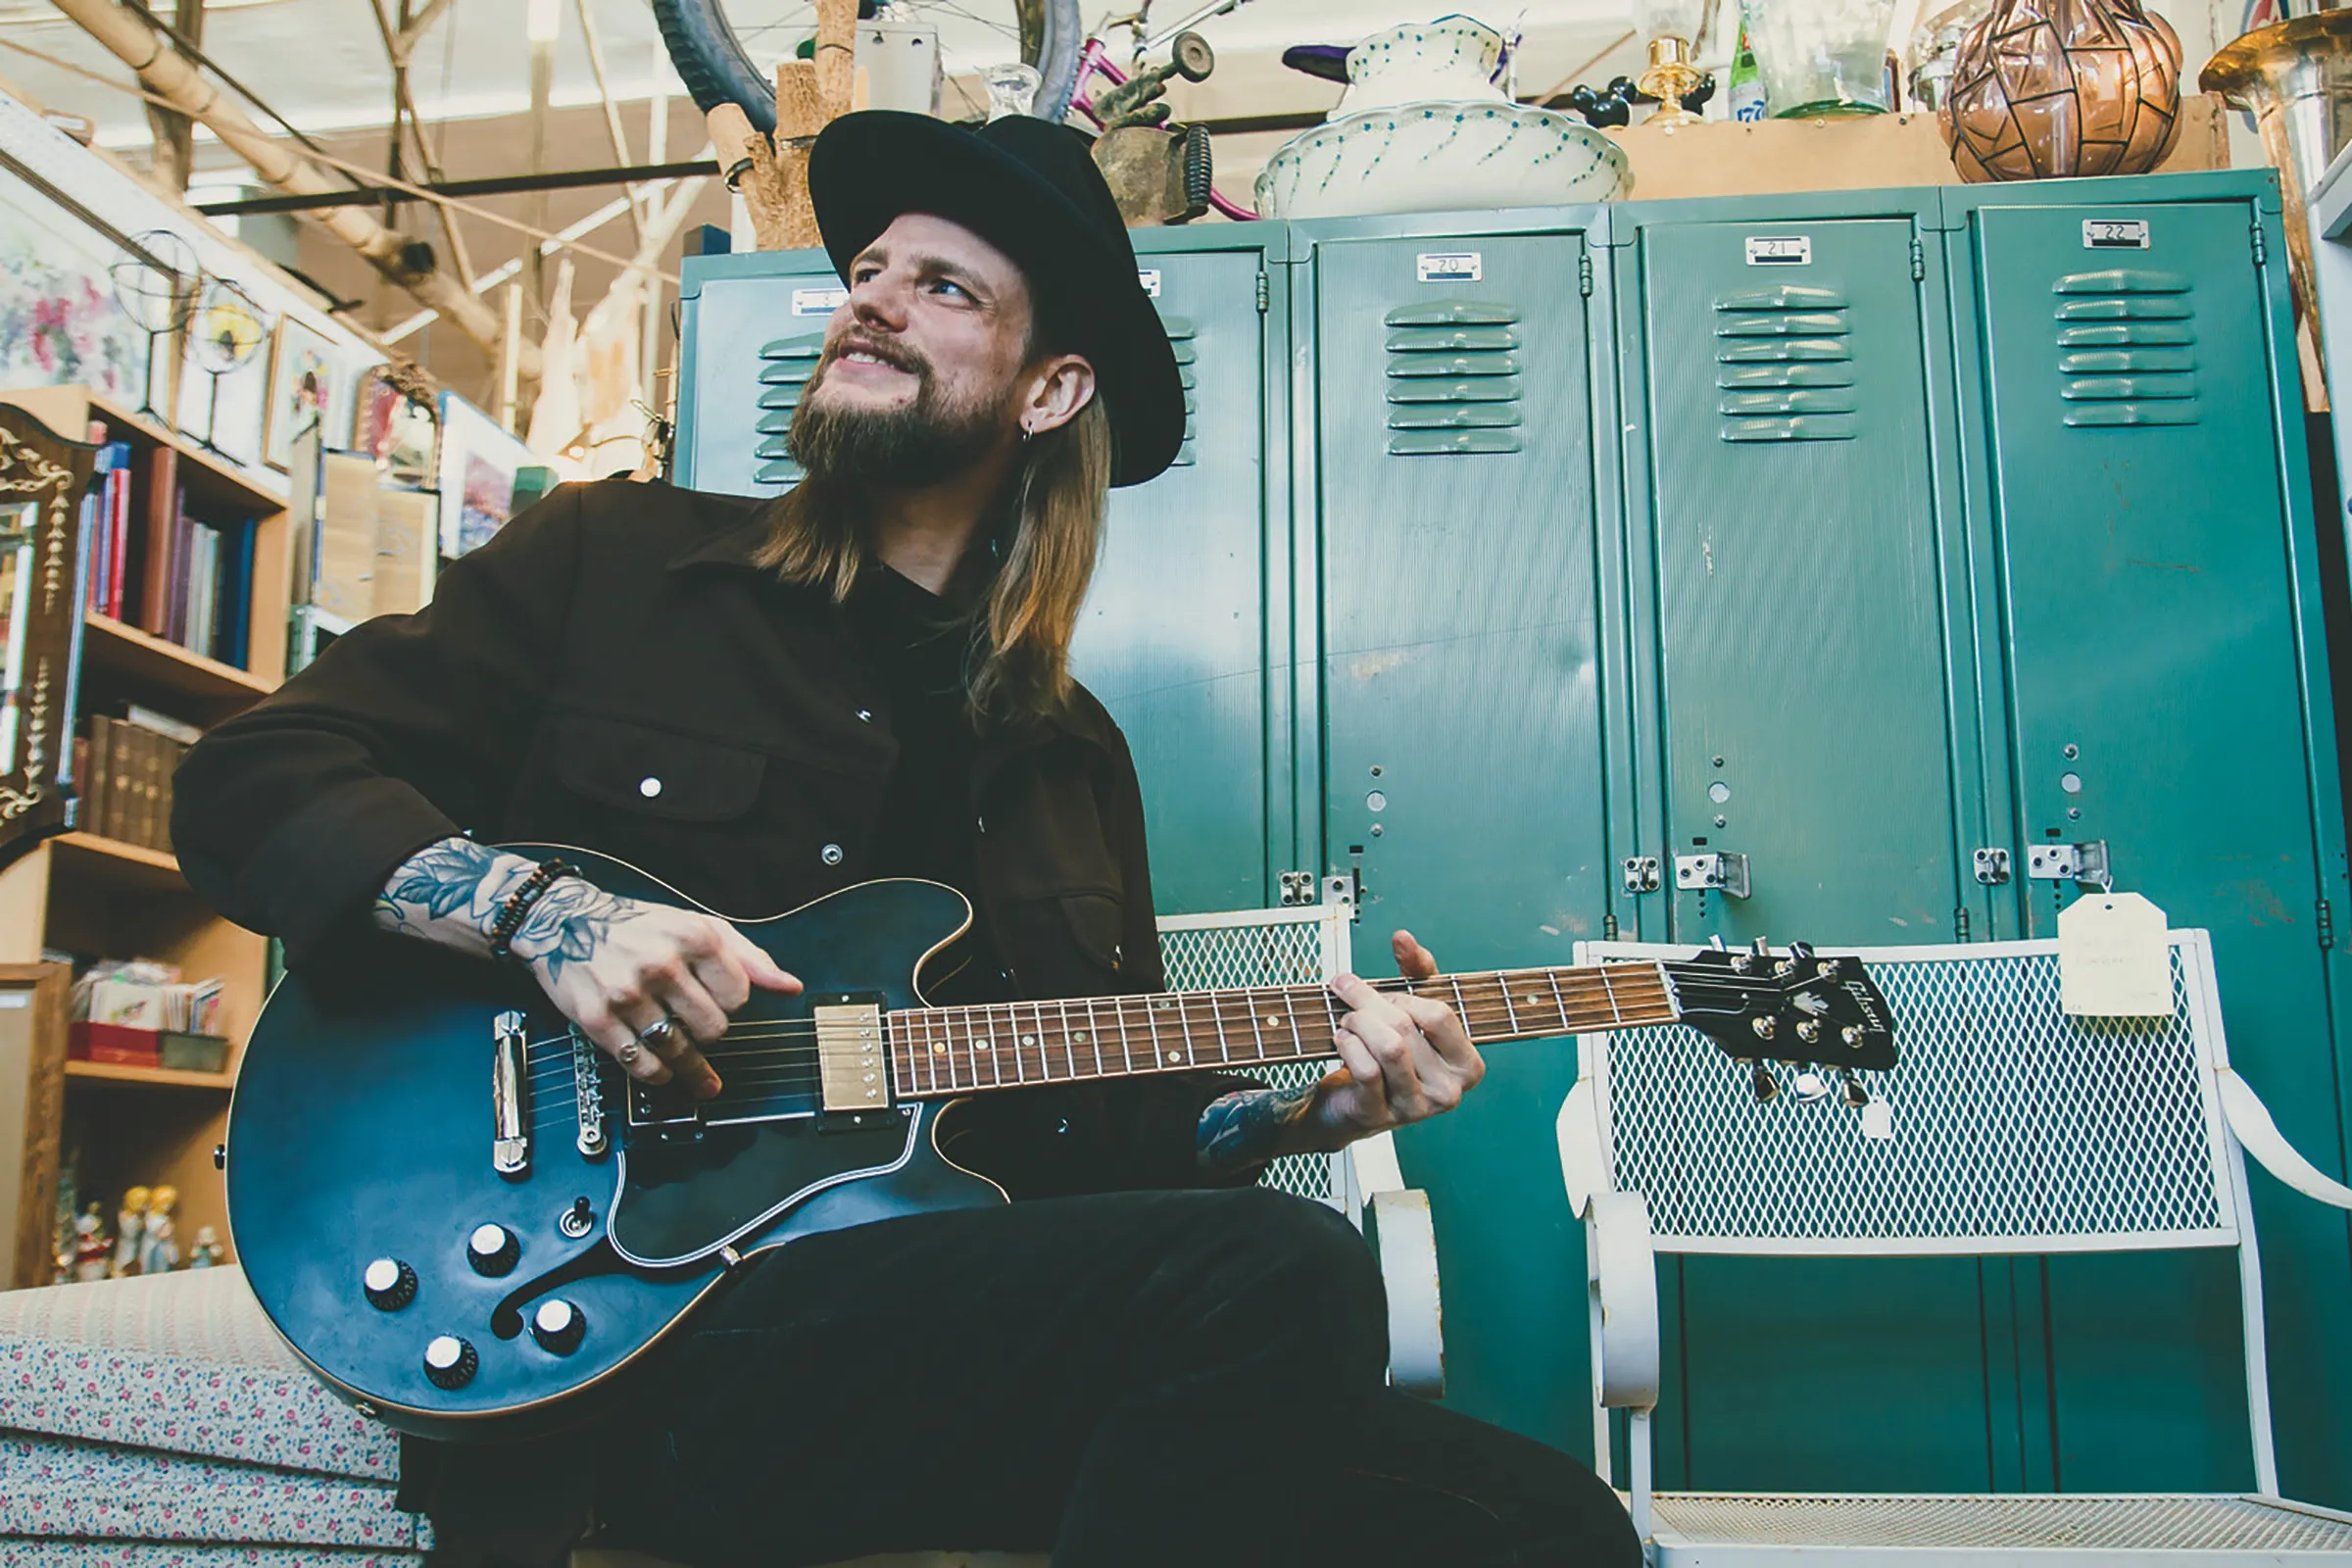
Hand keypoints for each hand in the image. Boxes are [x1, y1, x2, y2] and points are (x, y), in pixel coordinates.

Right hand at [510, 880, 800, 1097]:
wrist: (566, 923)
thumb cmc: (639, 926)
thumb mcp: (699, 926)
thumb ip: (749, 957)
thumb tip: (790, 986)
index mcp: (693, 937)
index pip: (739, 996)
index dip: (733, 1003)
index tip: (721, 1002)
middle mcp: (660, 963)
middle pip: (713, 1028)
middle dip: (711, 1032)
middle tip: (699, 1028)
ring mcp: (626, 993)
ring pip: (677, 1049)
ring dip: (690, 1066)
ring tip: (698, 1074)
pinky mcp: (597, 1018)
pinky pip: (639, 1062)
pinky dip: (656, 1073)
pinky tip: (662, 1069)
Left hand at [1310, 930, 1484, 1145]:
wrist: (1351, 1104)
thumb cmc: (1390, 1054)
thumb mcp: (1412, 1009)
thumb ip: (1415, 970)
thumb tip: (1403, 938)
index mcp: (1467, 1065)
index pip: (1440, 1015)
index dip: (1404, 997)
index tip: (1384, 994)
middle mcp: (1448, 1091)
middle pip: (1406, 1027)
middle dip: (1368, 1002)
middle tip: (1347, 993)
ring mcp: (1415, 1108)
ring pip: (1388, 1047)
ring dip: (1357, 1022)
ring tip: (1347, 1019)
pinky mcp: (1379, 1115)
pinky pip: (1364, 1068)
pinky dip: (1346, 1044)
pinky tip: (1341, 1039)